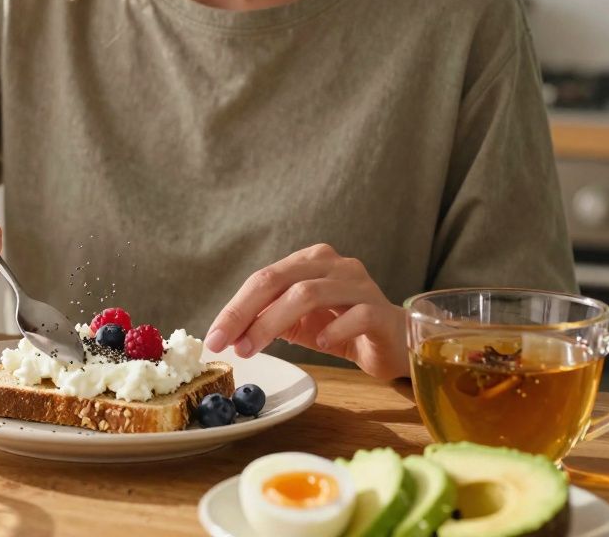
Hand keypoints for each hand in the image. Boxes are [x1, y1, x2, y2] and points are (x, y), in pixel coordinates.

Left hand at [205, 244, 408, 379]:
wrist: (395, 342)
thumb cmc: (344, 329)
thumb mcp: (299, 323)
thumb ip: (267, 321)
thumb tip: (227, 334)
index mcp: (310, 262)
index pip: (264, 278)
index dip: (234, 307)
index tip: (213, 337)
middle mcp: (334, 265)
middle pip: (280, 280)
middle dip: (245, 312)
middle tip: (226, 344)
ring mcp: (360, 285)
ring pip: (309, 293)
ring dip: (273, 322)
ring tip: (254, 348)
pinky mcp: (382, 312)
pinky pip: (356, 315)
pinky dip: (333, 330)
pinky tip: (320, 345)